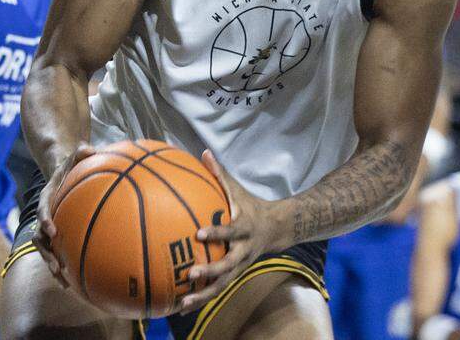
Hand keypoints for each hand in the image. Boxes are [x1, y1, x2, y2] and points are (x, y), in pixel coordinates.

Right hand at [33, 142, 96, 287]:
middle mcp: (44, 215)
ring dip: (52, 265)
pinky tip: (75, 282)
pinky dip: (62, 266)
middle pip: (39, 238)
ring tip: (63, 280)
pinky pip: (57, 252)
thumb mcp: (75, 155)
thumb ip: (81, 151)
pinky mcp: (58, 236)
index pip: (42, 209)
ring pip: (46, 250)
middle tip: (56, 264)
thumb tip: (89, 148)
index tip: (52, 229)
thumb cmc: (73, 165)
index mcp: (47, 197)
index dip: (45, 220)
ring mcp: (50, 227)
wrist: (64, 174)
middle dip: (46, 252)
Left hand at [179, 150, 281, 312]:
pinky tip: (181, 307)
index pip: (231, 231)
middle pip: (229, 264)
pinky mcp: (235, 275)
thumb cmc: (250, 205)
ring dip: (204, 295)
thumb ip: (220, 174)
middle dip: (211, 271)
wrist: (278, 229)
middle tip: (191, 274)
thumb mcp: (238, 189)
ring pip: (223, 284)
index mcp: (244, 228)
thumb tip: (203, 152)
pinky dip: (202, 299)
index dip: (217, 233)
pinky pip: (218, 289)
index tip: (199, 234)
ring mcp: (241, 265)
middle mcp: (244, 250)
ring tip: (184, 303)